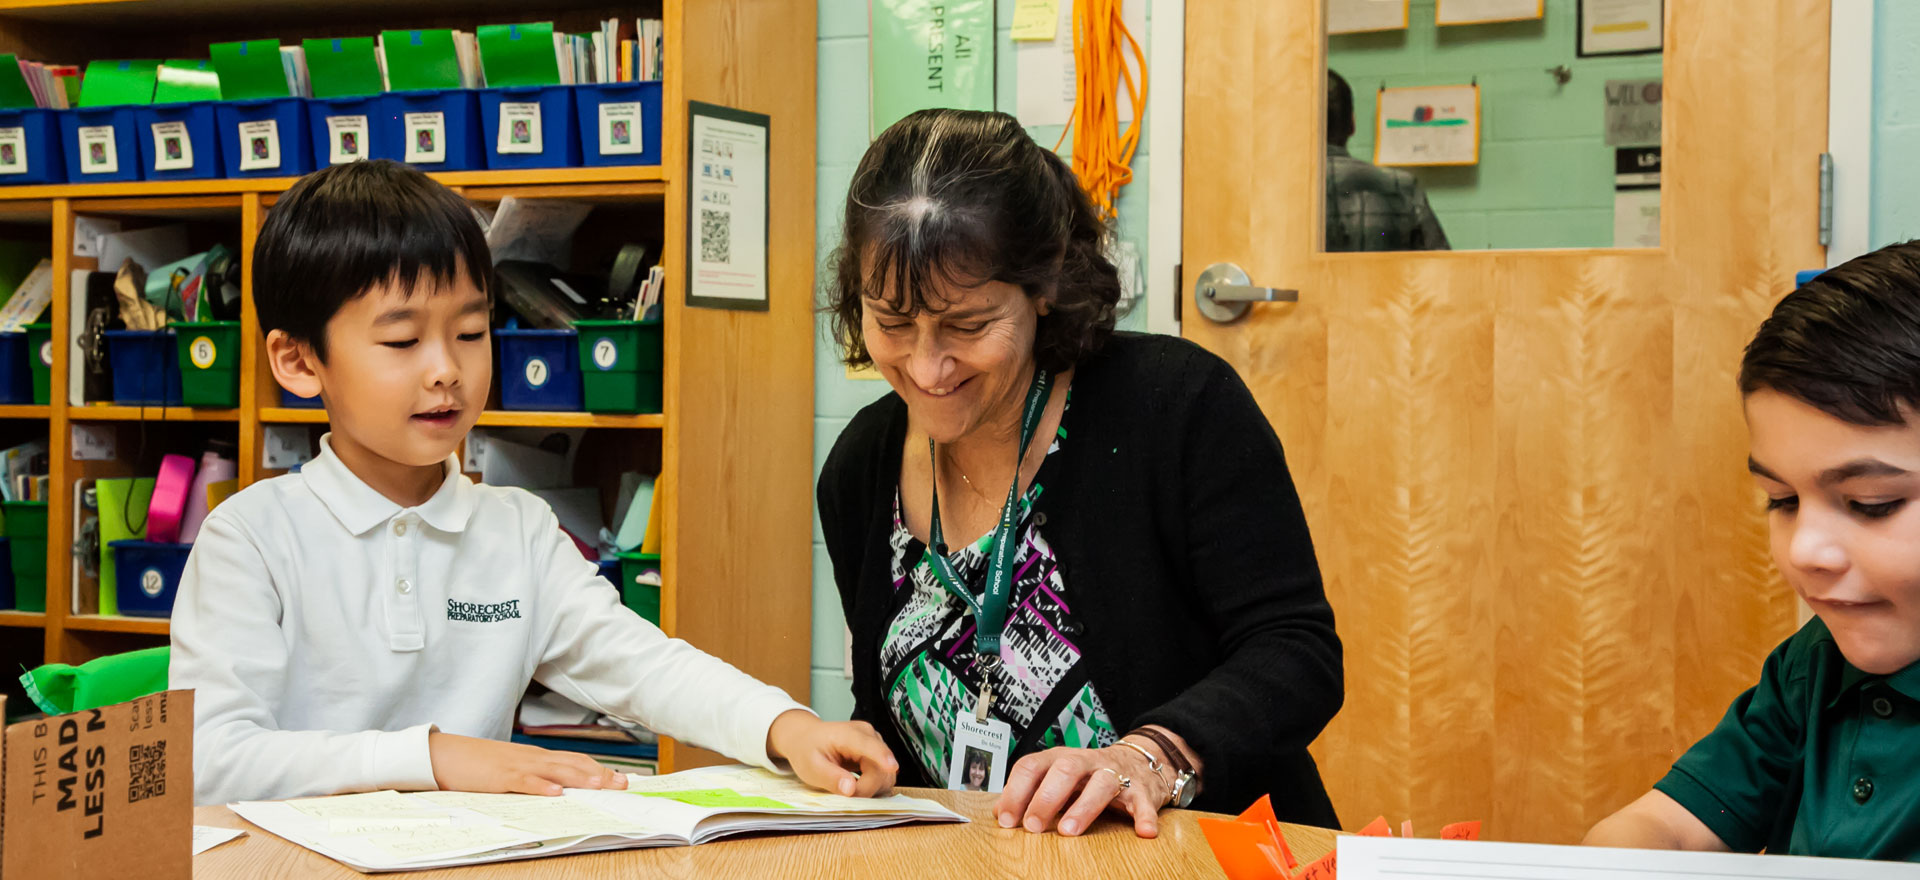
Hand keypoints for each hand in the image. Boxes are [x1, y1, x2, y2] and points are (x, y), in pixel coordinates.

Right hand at [428, 732, 627, 795]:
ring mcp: (517, 766)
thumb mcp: (511, 769)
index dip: (599, 769)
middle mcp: (532, 758)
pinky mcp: (500, 776)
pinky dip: (541, 787)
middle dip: (600, 774)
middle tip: (623, 783)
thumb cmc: (478, 765)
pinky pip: (524, 781)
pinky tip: (555, 793)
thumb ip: (534, 776)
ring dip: (580, 778)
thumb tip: (557, 790)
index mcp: (536, 757)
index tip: (620, 778)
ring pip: (555, 771)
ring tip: (601, 785)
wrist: (445, 754)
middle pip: (573, 764)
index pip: (575, 761)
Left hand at [765, 710, 899, 796]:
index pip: (869, 745)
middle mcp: (868, 735)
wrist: (808, 738)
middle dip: (866, 788)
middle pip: (880, 768)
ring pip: (886, 775)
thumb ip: (831, 778)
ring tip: (849, 786)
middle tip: (844, 793)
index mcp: (848, 734)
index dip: (882, 757)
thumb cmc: (807, 750)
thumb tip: (851, 789)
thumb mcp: (810, 767)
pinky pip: (885, 775)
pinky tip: (858, 783)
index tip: (891, 767)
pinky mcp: (879, 752)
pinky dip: (874, 785)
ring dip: (871, 788)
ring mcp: (876, 743)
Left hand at [994, 742, 1171, 837]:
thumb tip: (999, 812)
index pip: (1032, 766)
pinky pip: (1143, 801)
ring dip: (1084, 807)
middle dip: (1046, 797)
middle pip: (1064, 770)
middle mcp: (1086, 762)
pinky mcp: (1141, 789)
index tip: (1006, 819)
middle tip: (1033, 825)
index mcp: (1059, 759)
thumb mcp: (1056, 779)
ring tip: (1069, 830)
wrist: (1139, 761)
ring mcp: (1114, 773)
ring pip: (1101, 783)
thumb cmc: (1090, 775)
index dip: (1016, 792)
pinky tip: (1143, 832)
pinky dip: (1144, 816)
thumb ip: (1030, 793)